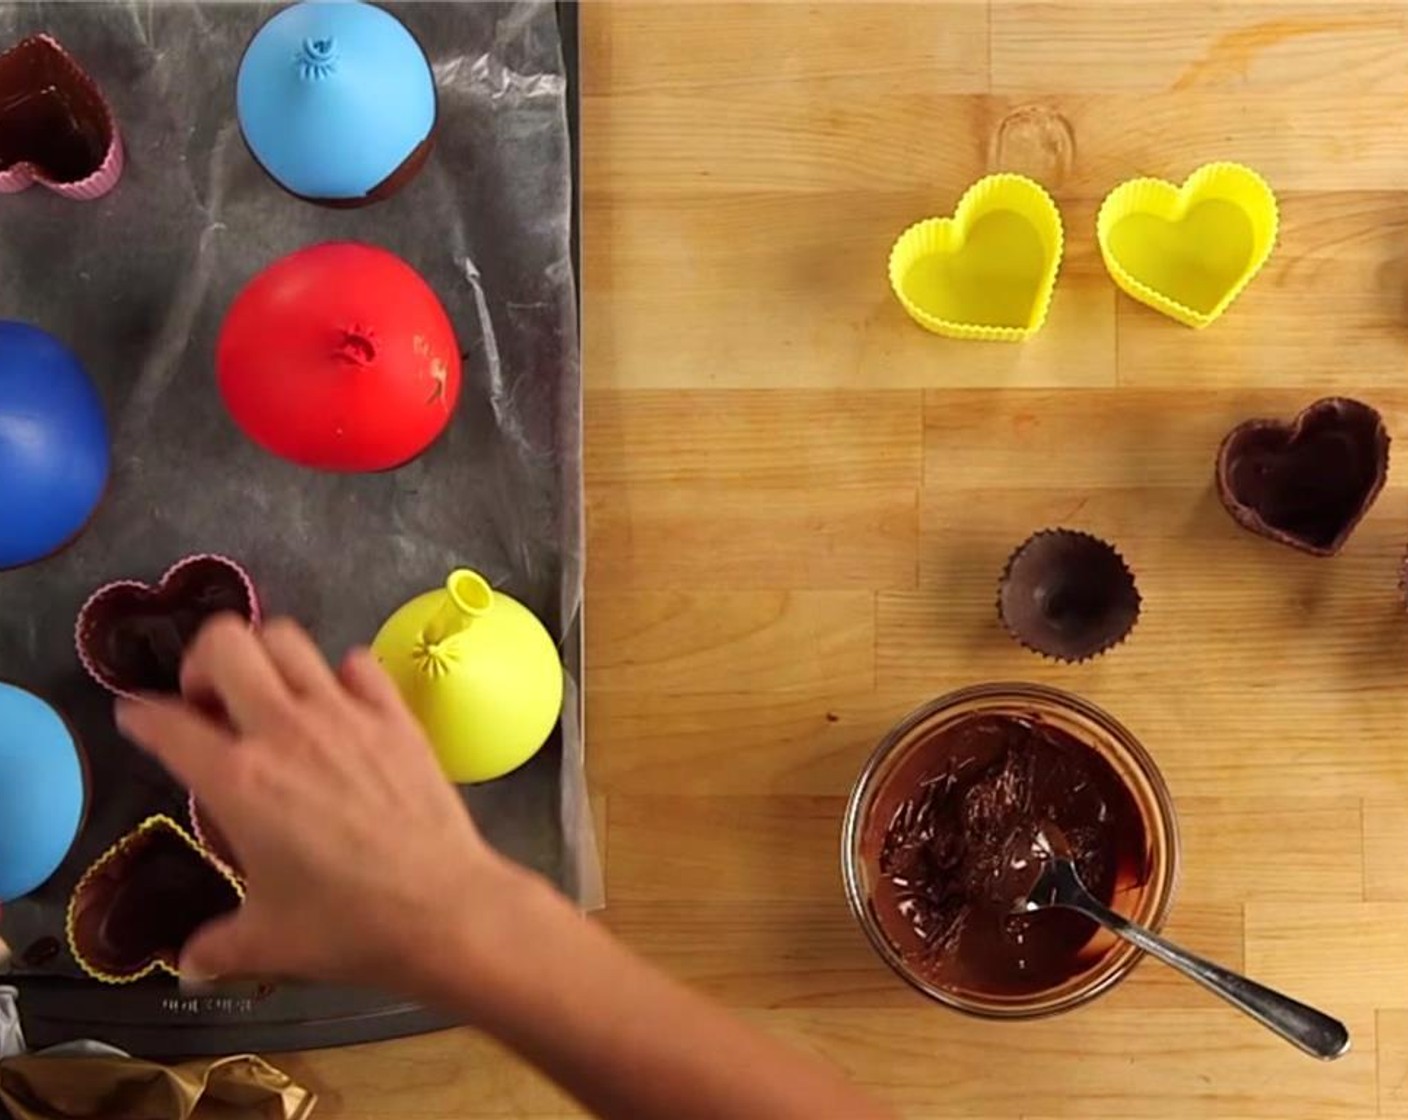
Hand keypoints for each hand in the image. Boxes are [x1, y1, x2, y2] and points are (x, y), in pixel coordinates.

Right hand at [115, 615, 527, 992]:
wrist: (443, 909)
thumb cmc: (350, 925)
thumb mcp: (267, 942)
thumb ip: (217, 946)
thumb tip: (192, 963)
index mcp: (239, 781)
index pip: (166, 724)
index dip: (140, 717)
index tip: (137, 719)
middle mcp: (286, 731)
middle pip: (224, 643)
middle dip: (201, 662)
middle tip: (208, 700)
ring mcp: (345, 715)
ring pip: (288, 639)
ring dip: (266, 657)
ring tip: (267, 694)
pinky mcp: (395, 716)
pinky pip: (359, 663)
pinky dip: (341, 674)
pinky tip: (338, 705)